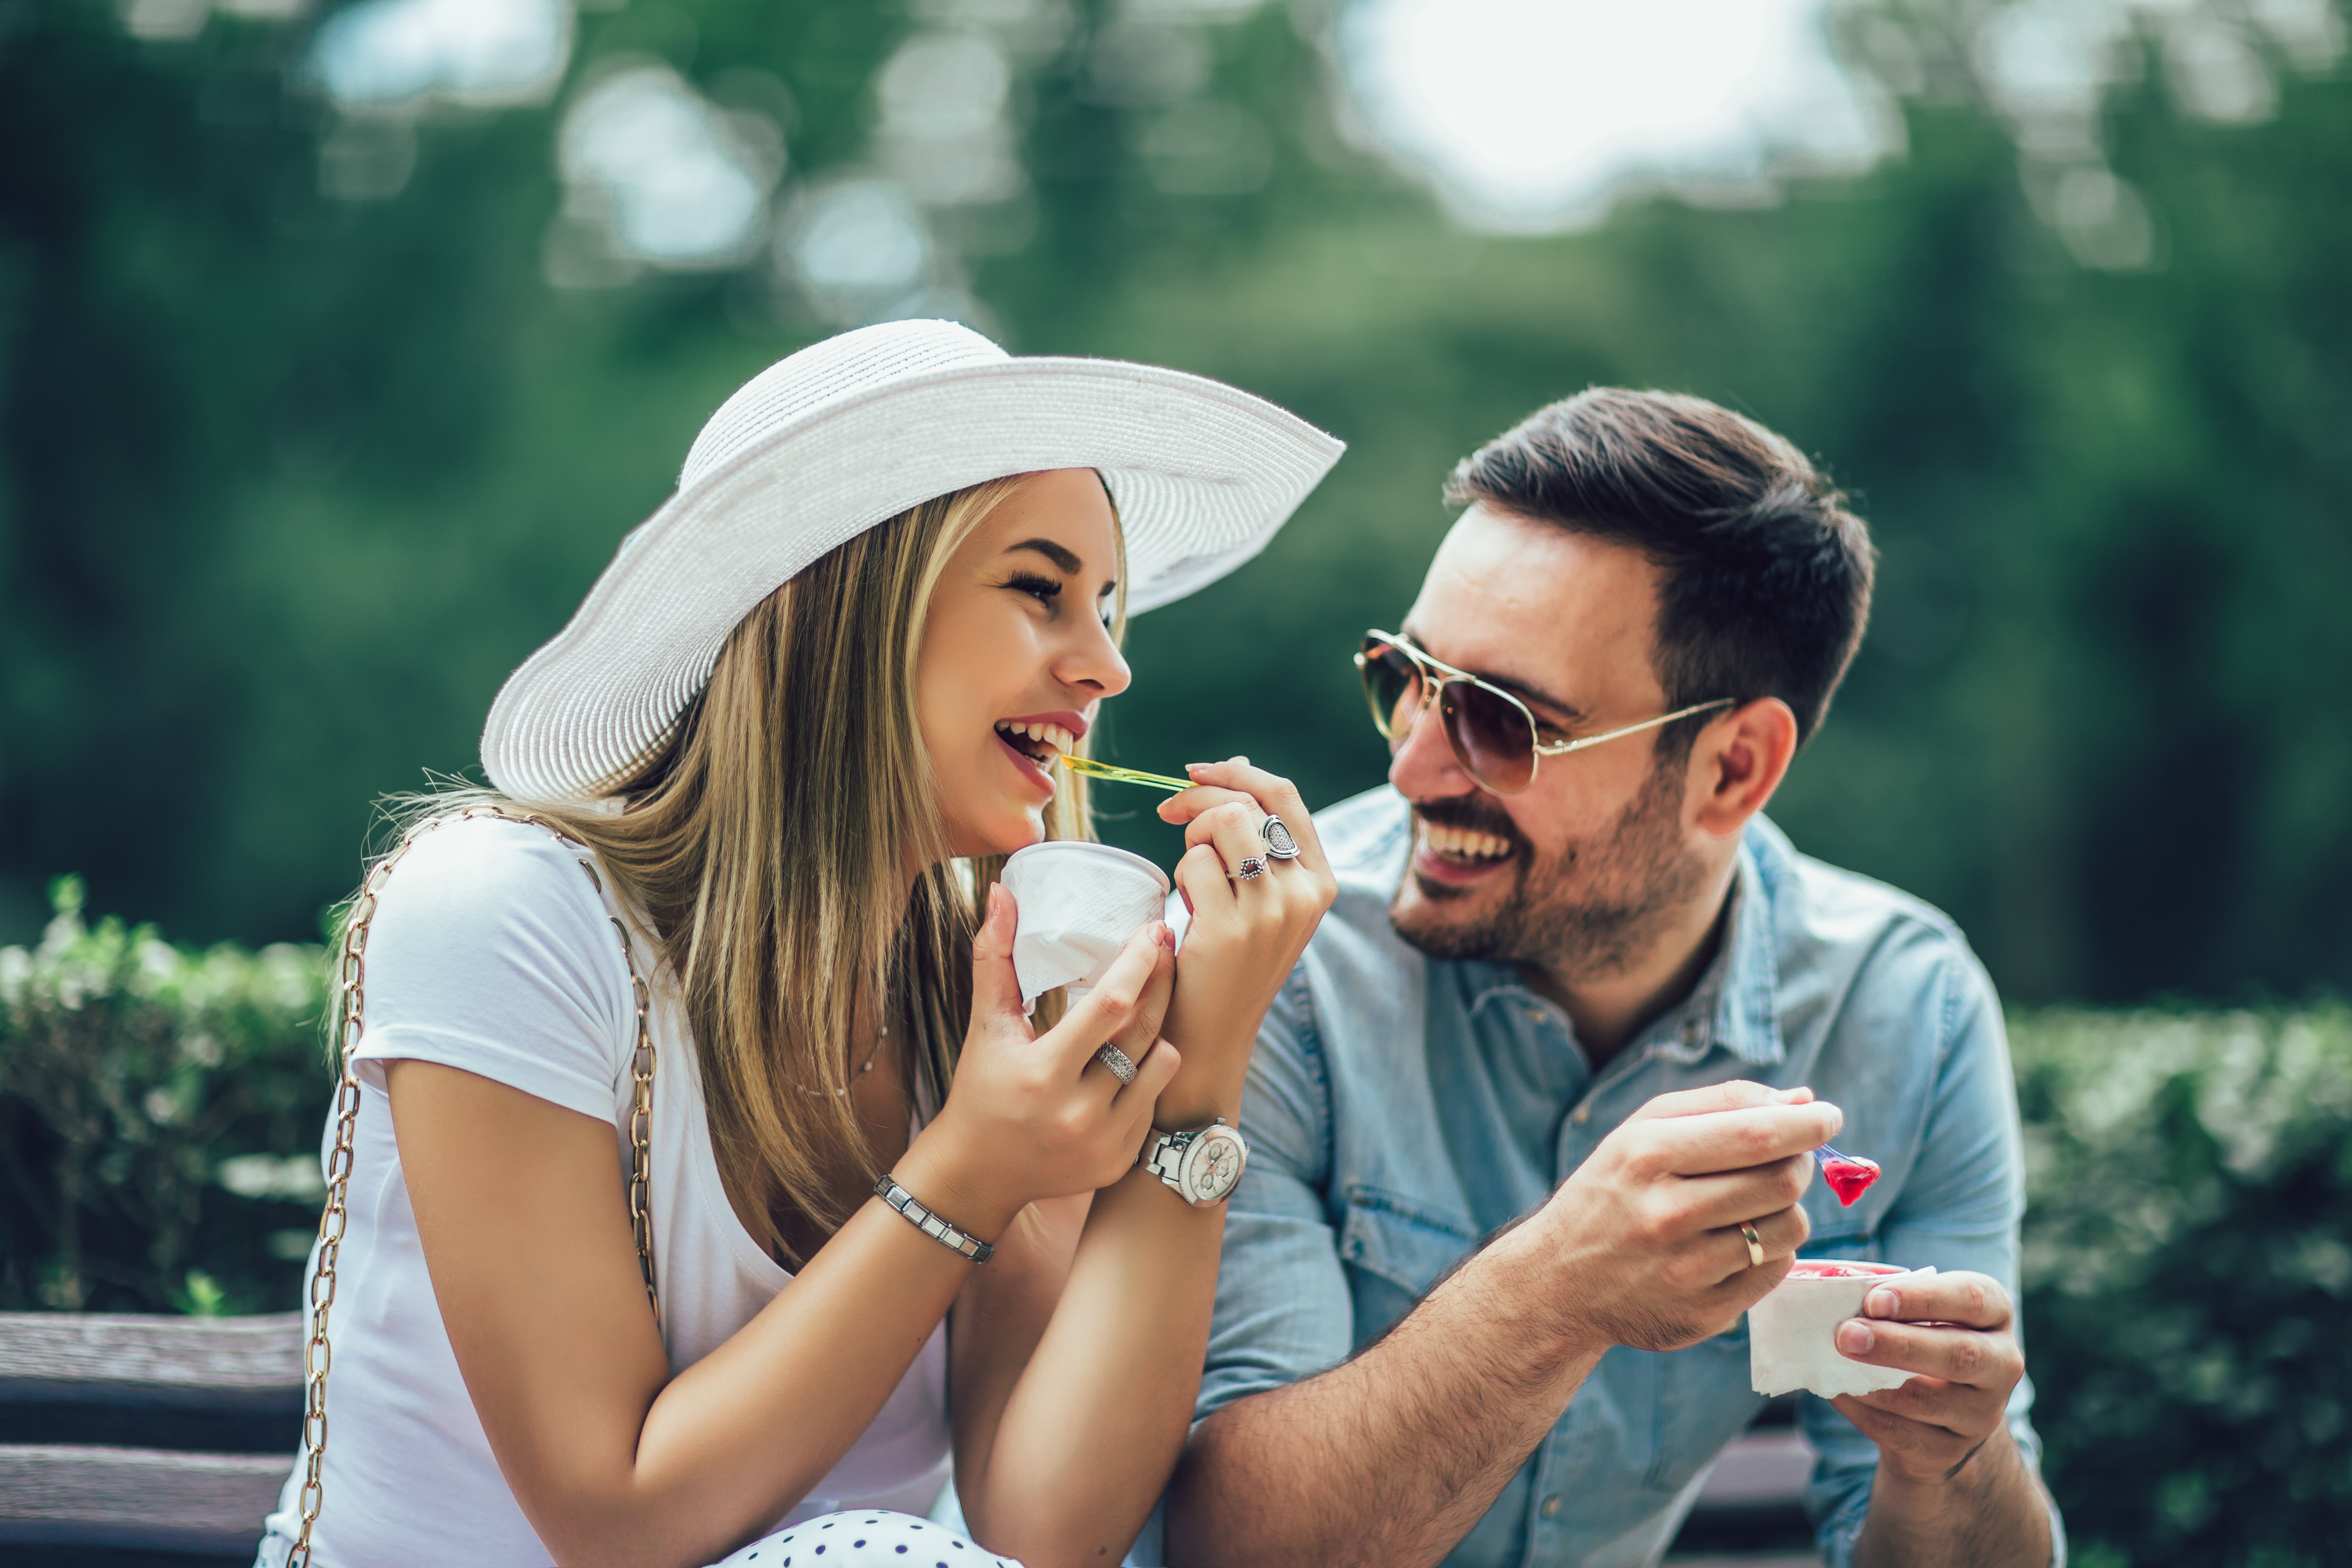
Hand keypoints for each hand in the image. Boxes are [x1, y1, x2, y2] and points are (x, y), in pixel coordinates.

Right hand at [901, 883, 1180, 1238]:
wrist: (979, 1173)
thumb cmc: (981, 1089)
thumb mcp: (985, 1025)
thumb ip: (994, 957)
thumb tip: (1000, 892)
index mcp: (1042, 1073)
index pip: (1109, 1008)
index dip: (1138, 964)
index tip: (1152, 930)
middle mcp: (1077, 1112)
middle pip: (1145, 1030)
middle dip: (1162, 982)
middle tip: (1166, 947)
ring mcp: (1103, 1142)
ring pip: (1163, 1064)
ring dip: (1159, 1030)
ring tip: (1147, 1006)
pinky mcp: (1118, 1160)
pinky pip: (1156, 1100)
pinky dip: (1148, 1073)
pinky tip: (1135, 1056)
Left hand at [1154, 757, 1337, 1118]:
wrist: (1211, 1038)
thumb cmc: (1226, 963)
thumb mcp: (1260, 898)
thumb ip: (1257, 839)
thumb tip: (1236, 766)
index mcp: (1320, 882)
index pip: (1286, 796)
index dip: (1238, 772)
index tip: (1195, 772)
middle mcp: (1306, 894)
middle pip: (1248, 803)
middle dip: (1199, 798)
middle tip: (1170, 814)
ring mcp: (1273, 912)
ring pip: (1223, 823)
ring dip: (1191, 838)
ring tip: (1192, 879)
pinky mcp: (1234, 929)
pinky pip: (1194, 862)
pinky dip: (1180, 875)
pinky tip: (1187, 910)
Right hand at [1529, 1080, 1839, 1352]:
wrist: (1558, 1281)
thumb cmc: (1613, 1190)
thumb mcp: (1643, 1131)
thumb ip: (1722, 1105)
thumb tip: (1804, 1100)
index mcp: (1647, 1156)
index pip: (1756, 1135)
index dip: (1807, 1123)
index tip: (1828, 1115)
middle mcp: (1664, 1214)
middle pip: (1782, 1182)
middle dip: (1798, 1164)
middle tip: (1787, 1160)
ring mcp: (1685, 1271)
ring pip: (1788, 1230)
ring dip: (1787, 1211)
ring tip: (1754, 1205)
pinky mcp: (1702, 1314)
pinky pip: (1775, 1273)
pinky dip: (1771, 1252)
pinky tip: (1738, 1243)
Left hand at [1830, 1272, 2026, 1486]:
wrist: (1942, 1411)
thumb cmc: (1923, 1335)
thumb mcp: (1922, 1310)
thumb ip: (1893, 1302)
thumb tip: (1840, 1299)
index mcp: (1995, 1313)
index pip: (1971, 1298)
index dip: (1922, 1297)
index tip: (1874, 1299)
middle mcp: (2001, 1364)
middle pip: (1959, 1355)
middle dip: (1898, 1344)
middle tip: (1846, 1335)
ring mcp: (1981, 1414)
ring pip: (1926, 1401)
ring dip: (1873, 1383)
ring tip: (1831, 1363)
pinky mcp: (1950, 1450)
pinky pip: (1901, 1433)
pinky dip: (1862, 1411)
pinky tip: (1836, 1392)